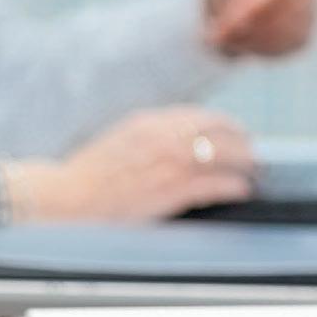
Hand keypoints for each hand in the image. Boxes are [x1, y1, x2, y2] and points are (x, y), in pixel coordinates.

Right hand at [16, 106, 256, 221]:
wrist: (63, 200)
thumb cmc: (84, 180)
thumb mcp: (117, 143)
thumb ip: (147, 138)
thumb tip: (175, 142)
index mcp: (148, 123)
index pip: (200, 116)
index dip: (223, 126)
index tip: (233, 136)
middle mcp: (162, 137)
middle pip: (220, 130)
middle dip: (241, 143)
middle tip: (250, 155)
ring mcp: (168, 163)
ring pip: (225, 154)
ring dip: (245, 163)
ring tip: (253, 173)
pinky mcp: (172, 191)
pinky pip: (216, 184)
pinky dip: (234, 186)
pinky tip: (241, 190)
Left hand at [203, 0, 316, 57]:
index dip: (249, 7)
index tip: (225, 19)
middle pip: (271, 19)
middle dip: (239, 26)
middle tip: (215, 31)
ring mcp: (308, 18)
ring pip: (270, 38)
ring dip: (242, 38)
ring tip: (228, 28)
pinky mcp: (302, 40)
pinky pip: (275, 53)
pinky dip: (253, 50)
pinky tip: (245, 37)